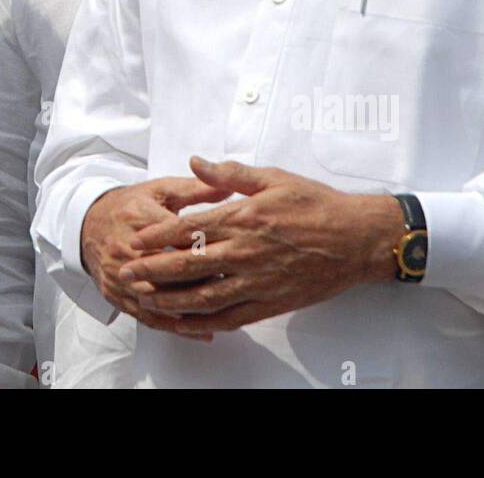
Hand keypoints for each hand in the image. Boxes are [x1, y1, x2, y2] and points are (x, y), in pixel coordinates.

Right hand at [81, 176, 231, 336]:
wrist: (87, 223)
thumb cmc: (128, 206)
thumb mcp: (160, 190)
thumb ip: (195, 189)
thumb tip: (227, 188)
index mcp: (139, 217)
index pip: (177, 237)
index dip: (206, 248)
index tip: (232, 254)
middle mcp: (125, 248)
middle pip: (169, 272)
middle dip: (202, 279)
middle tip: (233, 283)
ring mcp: (118, 275)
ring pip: (159, 299)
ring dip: (191, 307)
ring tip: (222, 309)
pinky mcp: (114, 294)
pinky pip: (147, 317)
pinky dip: (176, 326)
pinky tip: (200, 331)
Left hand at [116, 157, 404, 333]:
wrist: (356, 239)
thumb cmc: (316, 204)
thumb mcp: (273, 177)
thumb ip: (230, 172)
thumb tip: (195, 162)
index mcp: (242, 217)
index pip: (188, 228)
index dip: (157, 237)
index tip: (136, 241)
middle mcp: (245, 251)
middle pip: (188, 264)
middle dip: (153, 271)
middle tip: (127, 272)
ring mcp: (258, 280)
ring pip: (205, 295)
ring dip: (172, 299)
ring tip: (148, 300)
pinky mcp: (272, 302)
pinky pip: (233, 316)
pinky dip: (208, 320)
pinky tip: (191, 321)